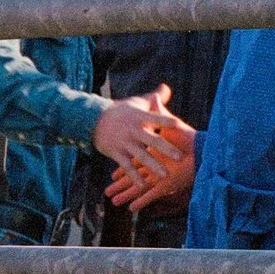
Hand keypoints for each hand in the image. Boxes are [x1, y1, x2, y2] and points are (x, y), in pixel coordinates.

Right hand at [93, 88, 193, 206]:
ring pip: (141, 156)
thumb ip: (154, 98)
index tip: (179, 125)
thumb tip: (166, 88)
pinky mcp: (116, 152)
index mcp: (140, 117)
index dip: (166, 121)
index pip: (156, 118)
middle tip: (180, 157)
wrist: (94, 119)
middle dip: (166, 149)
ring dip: (153, 166)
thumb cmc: (121, 111)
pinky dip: (134, 176)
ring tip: (165, 175)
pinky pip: (127, 166)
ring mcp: (125, 143)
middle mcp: (134, 130)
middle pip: (153, 140)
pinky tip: (143, 185)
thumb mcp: (136, 103)